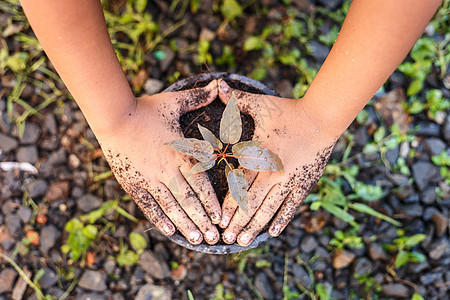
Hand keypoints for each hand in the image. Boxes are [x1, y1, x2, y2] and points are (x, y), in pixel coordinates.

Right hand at [97, 81, 220, 244]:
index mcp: (180, 154)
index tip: (221, 219)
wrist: (114, 116)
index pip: (201, 185)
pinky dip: (159, 220)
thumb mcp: (175, 102)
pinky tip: (170, 232)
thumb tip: (219, 84)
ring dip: (185, 225)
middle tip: (213, 239)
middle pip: (189, 202)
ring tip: (196, 240)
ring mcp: (149, 179)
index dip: (212, 204)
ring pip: (171, 208)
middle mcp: (167, 171)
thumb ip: (198, 97)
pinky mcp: (133, 183)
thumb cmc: (146, 108)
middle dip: (203, 221)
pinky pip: (149, 206)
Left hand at [217, 79, 336, 245]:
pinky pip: (290, 207)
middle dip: (237, 223)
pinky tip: (271, 233)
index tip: (218, 221)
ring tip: (243, 242)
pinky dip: (280, 220)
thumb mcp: (260, 104)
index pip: (239, 187)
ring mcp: (288, 181)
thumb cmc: (287, 112)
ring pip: (268, 210)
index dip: (228, 206)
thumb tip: (215, 85)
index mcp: (257, 157)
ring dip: (254, 227)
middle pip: (251, 204)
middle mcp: (271, 173)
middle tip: (226, 240)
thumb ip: (235, 99)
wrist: (321, 118)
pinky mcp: (303, 184)